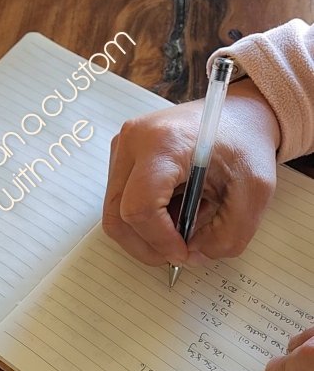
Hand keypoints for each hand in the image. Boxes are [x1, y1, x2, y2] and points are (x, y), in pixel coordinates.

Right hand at [102, 79, 280, 265]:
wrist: (238, 114)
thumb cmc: (246, 145)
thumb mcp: (254, 194)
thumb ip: (228, 236)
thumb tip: (193, 256)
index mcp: (163, 143)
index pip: (140, 207)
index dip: (159, 241)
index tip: (184, 253)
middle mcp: (132, 141)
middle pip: (118, 216)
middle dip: (148, 245)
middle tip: (179, 254)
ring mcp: (122, 147)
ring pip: (116, 213)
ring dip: (147, 232)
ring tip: (184, 223)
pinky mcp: (122, 156)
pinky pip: (120, 202)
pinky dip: (145, 219)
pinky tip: (175, 210)